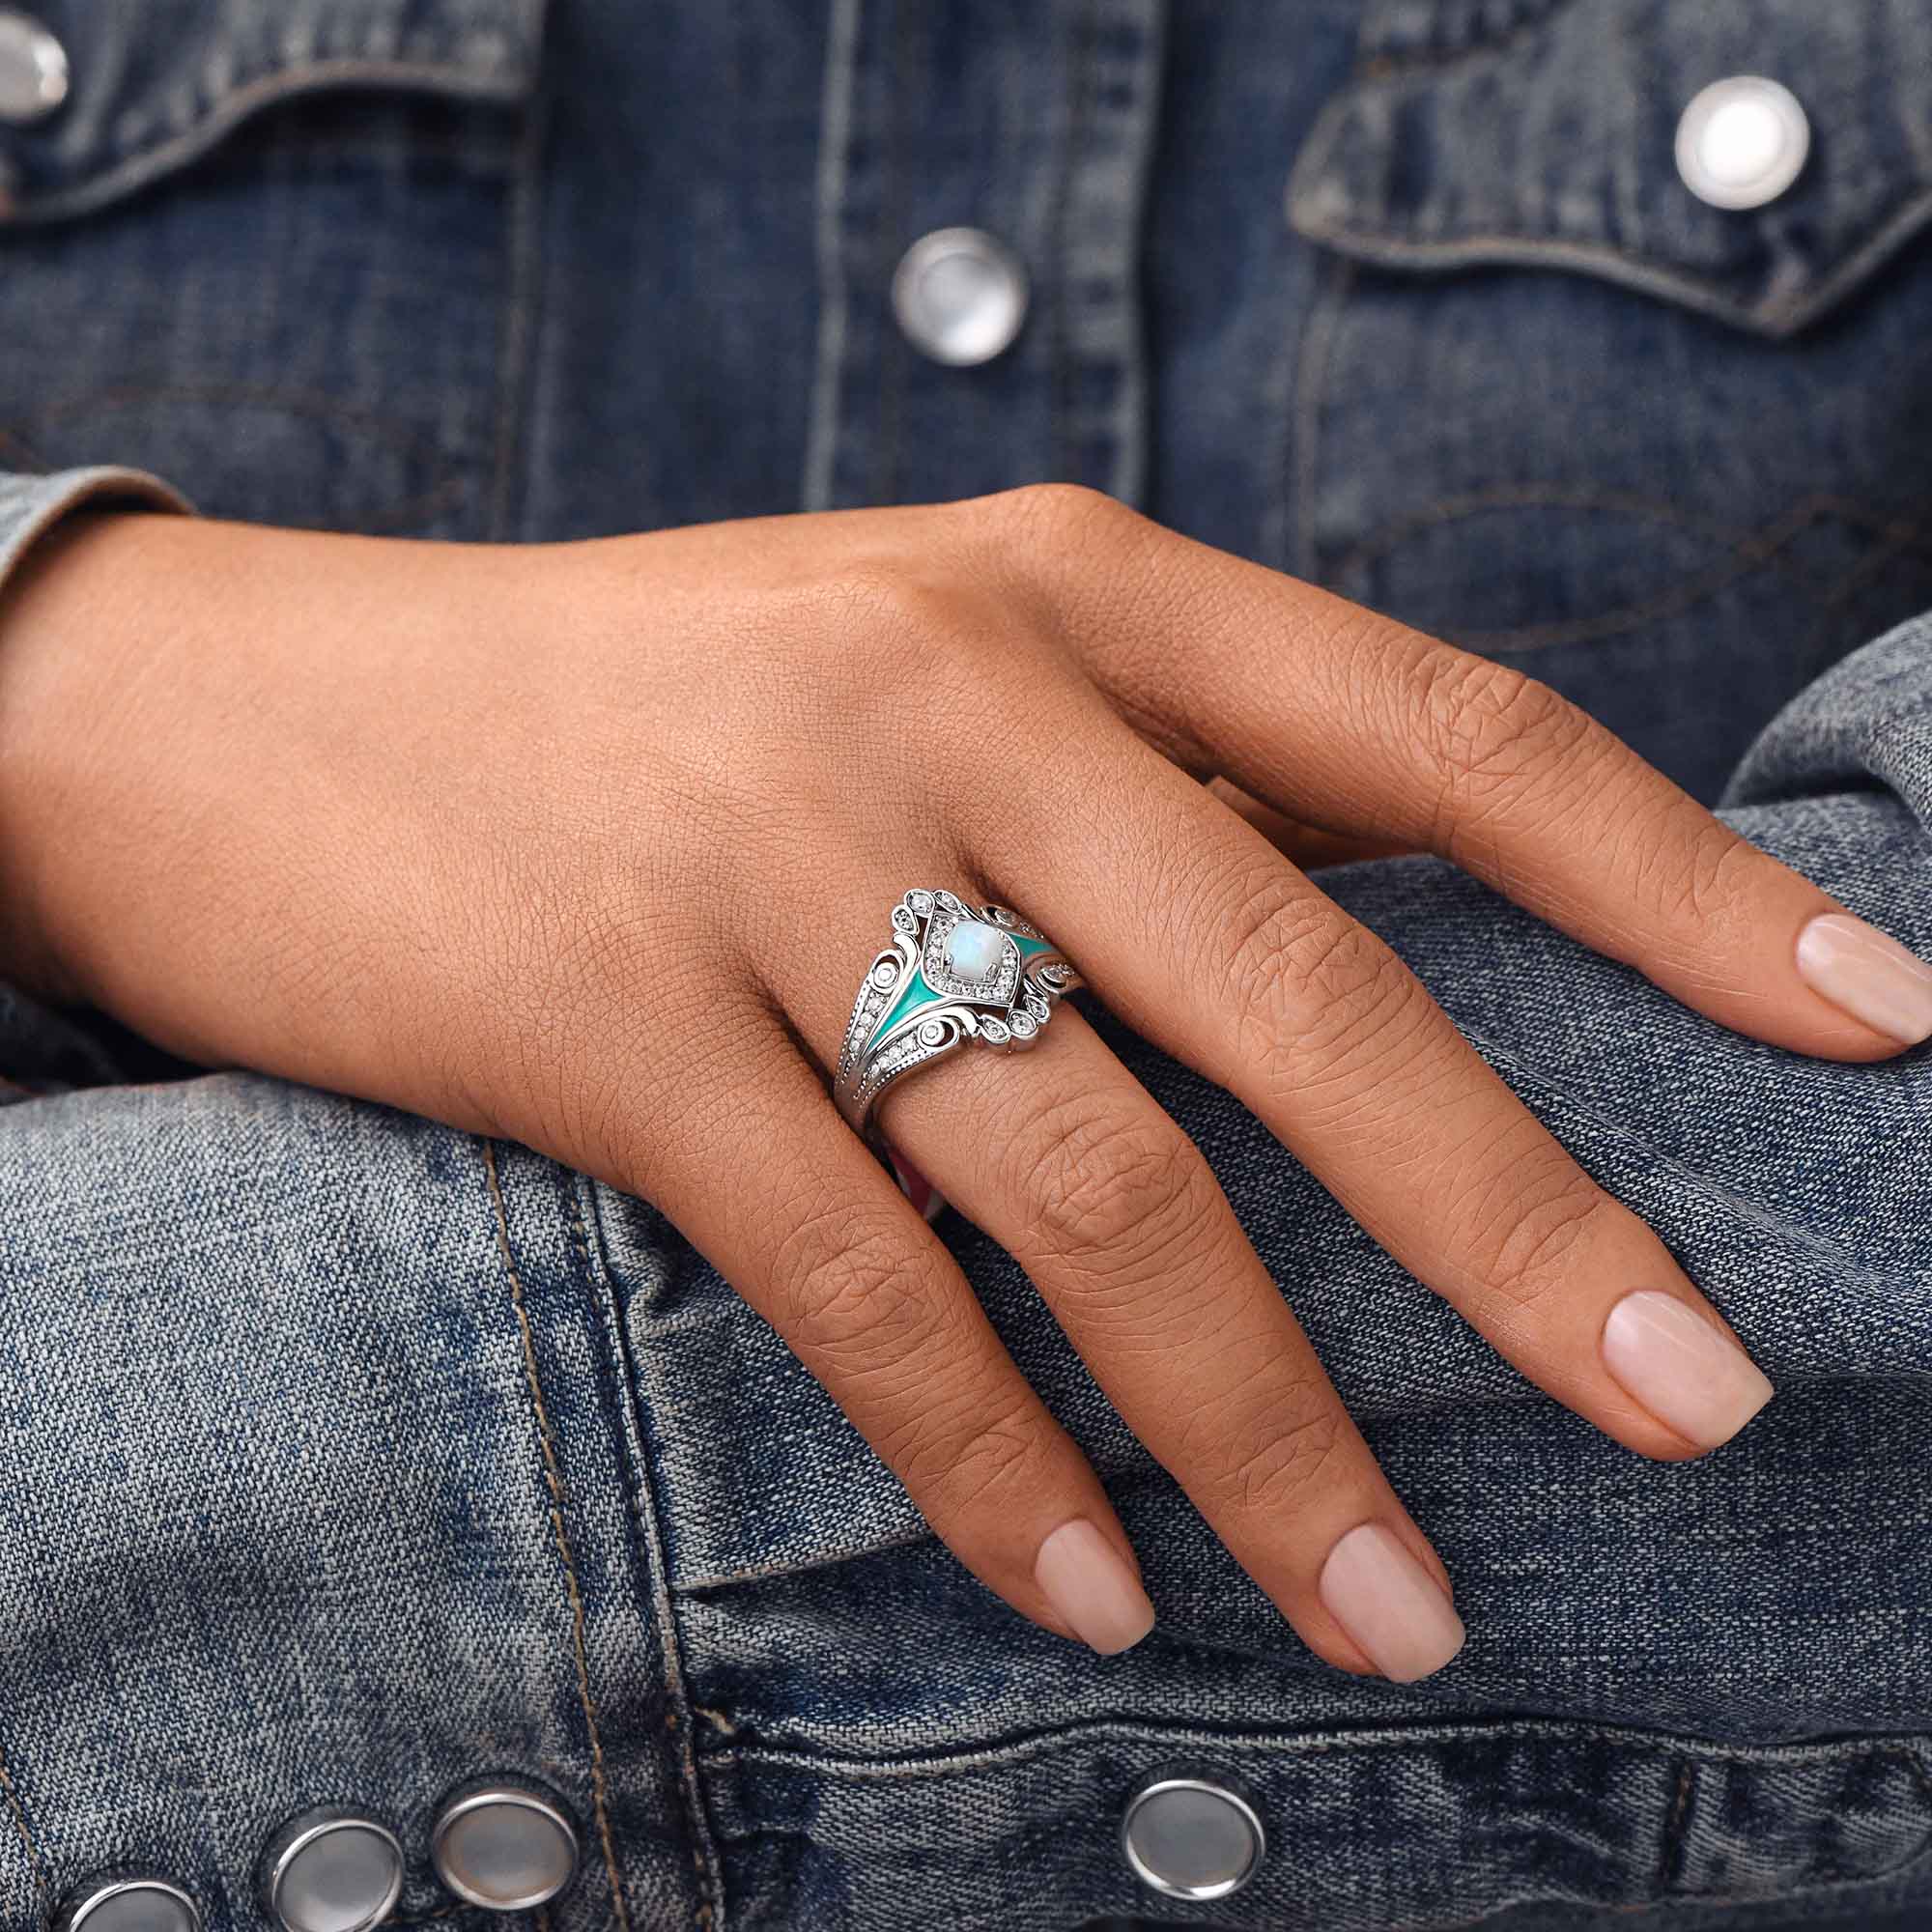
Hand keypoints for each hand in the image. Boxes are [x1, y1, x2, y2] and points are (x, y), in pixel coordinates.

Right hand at [5, 486, 1926, 1678]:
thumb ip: (1136, 792)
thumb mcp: (909, 663)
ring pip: (1089, 1177)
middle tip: (1691, 1403)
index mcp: (1059, 586)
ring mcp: (772, 857)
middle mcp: (942, 695)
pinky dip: (990, 1453)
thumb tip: (1388, 967)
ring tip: (1395, 1608)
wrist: (250, 712)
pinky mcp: (610, 1021)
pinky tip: (1089, 1588)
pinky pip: (860, 1281)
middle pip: (1306, 987)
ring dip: (1259, 1420)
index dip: (1674, 886)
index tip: (1865, 1027)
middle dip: (1517, 1221)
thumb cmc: (634, 701)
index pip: (1439, 737)